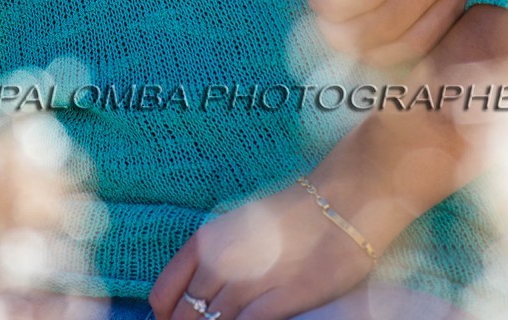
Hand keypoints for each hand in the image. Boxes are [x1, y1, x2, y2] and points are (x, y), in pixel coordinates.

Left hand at [149, 179, 376, 319]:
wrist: (344, 200)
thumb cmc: (293, 215)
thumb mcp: (242, 229)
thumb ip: (215, 258)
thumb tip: (198, 293)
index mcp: (207, 240)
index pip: (164, 294)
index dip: (166, 316)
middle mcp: (222, 260)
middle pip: (186, 316)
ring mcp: (251, 280)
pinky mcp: (284, 297)